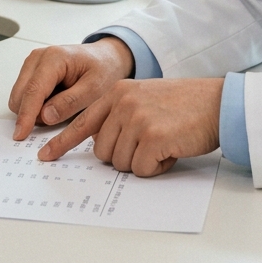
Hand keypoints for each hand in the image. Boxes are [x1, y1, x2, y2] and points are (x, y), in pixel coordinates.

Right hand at [8, 39, 134, 139]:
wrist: (105, 58)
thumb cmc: (103, 70)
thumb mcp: (94, 89)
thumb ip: (70, 102)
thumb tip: (45, 116)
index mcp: (54, 58)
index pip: (34, 90)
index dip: (26, 114)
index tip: (21, 134)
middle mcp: (38, 58)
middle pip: (21, 94)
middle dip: (32, 114)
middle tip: (60, 118)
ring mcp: (32, 64)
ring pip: (20, 97)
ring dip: (34, 110)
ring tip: (62, 107)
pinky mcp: (31, 72)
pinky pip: (25, 96)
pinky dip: (36, 106)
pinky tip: (55, 103)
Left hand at [37, 78, 223, 176]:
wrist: (215, 103)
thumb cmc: (183, 105)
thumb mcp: (143, 99)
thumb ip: (118, 114)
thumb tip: (99, 144)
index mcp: (116, 93)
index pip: (81, 122)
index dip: (62, 143)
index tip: (46, 156)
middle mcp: (122, 103)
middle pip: (102, 152)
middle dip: (123, 157)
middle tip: (148, 144)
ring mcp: (135, 118)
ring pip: (121, 163)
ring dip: (141, 162)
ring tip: (162, 142)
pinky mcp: (151, 136)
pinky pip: (141, 169)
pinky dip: (156, 168)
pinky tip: (170, 150)